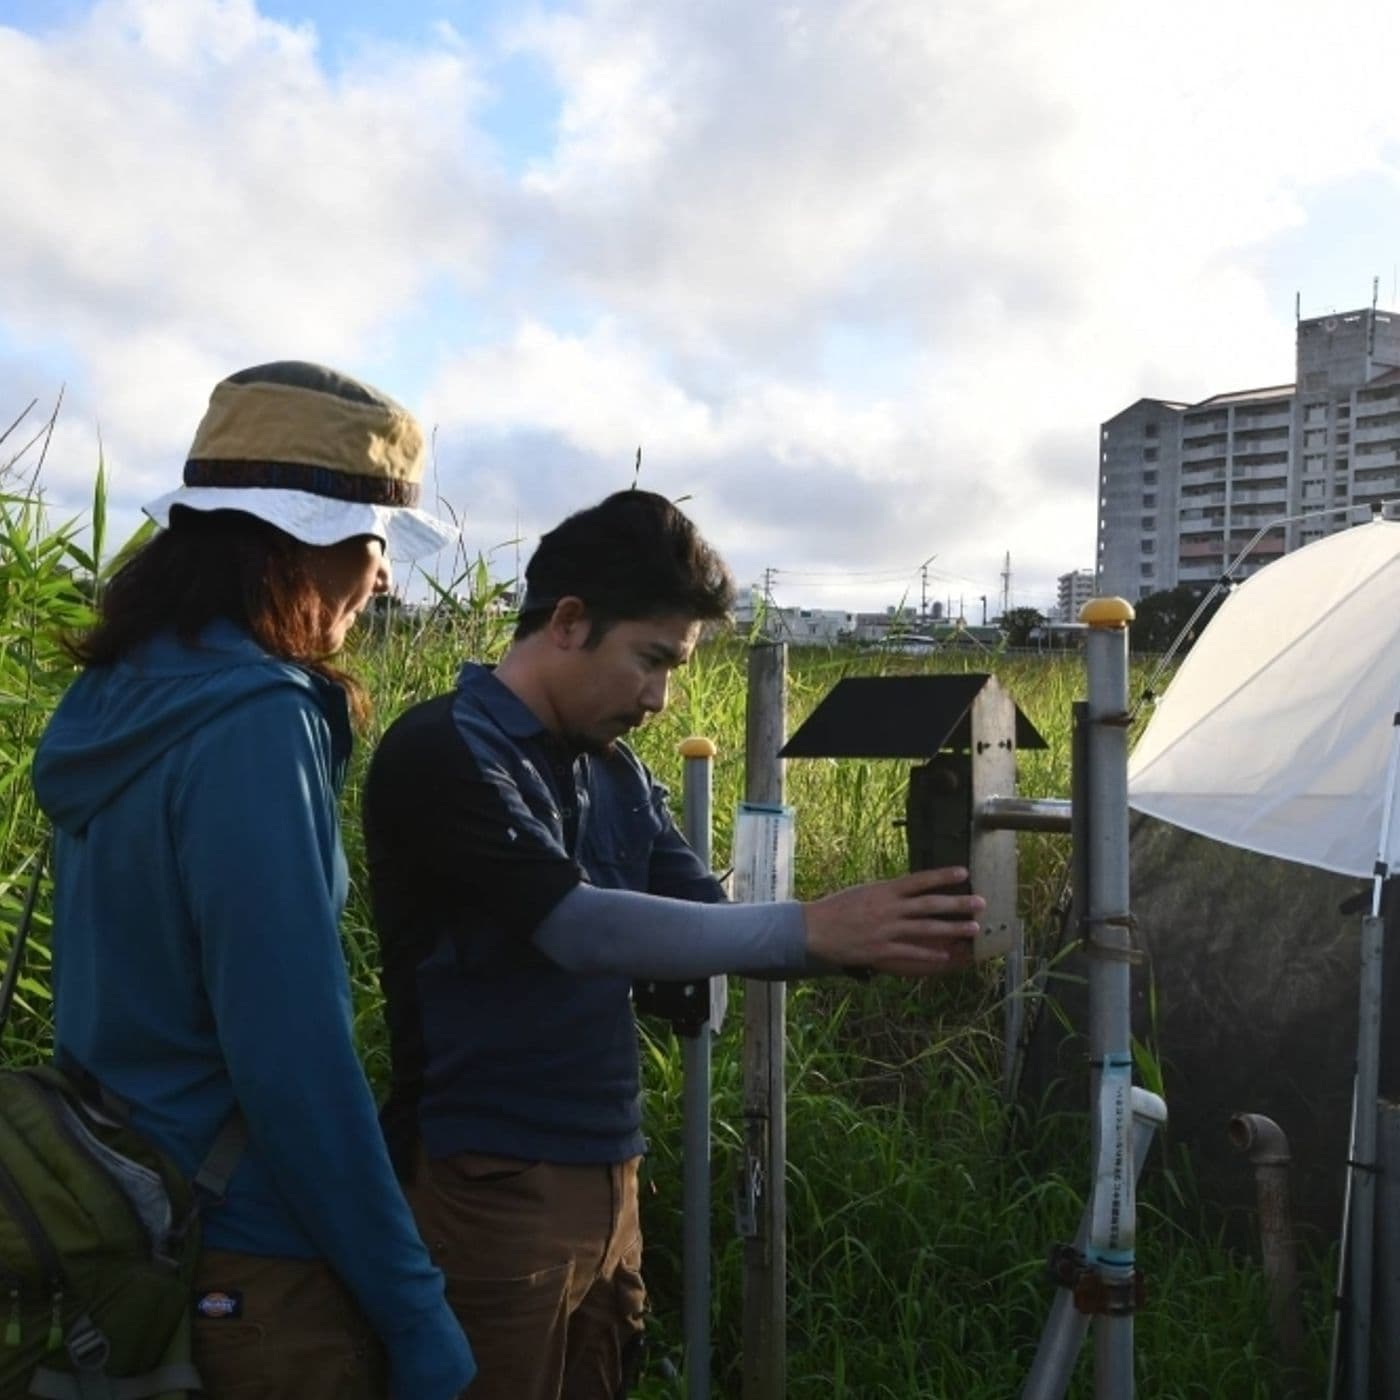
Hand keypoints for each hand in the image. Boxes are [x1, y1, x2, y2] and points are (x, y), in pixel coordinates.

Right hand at [801, 867, 983, 976]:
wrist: (814, 930)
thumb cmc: (837, 908)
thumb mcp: (863, 892)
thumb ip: (888, 894)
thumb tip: (910, 893)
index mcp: (884, 891)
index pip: (919, 881)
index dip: (943, 876)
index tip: (964, 873)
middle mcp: (889, 909)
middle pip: (930, 905)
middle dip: (957, 904)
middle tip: (980, 903)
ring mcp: (887, 931)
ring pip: (927, 929)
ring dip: (952, 929)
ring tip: (972, 928)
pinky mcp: (882, 951)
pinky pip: (911, 953)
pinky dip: (930, 954)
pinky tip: (946, 955)